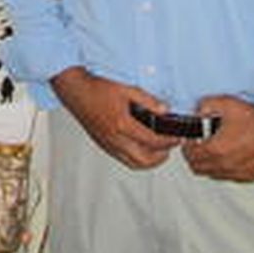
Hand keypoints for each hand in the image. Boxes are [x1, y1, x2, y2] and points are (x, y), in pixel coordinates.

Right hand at [51, 67, 177, 168]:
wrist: (75, 91)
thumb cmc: (97, 88)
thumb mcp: (126, 89)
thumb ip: (148, 101)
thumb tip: (165, 110)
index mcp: (122, 124)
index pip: (153, 141)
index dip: (169, 141)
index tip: (177, 137)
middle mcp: (115, 139)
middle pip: (145, 160)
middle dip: (162, 156)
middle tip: (170, 146)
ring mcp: (108, 144)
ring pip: (133, 163)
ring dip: (150, 161)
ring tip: (159, 150)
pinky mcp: (103, 145)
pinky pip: (123, 159)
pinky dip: (136, 158)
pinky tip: (141, 148)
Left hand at [181, 95, 253, 181]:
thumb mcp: (226, 103)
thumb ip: (204, 106)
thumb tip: (195, 112)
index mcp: (215, 149)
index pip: (189, 154)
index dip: (186, 145)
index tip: (189, 139)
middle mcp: (224, 165)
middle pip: (197, 167)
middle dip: (193, 156)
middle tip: (197, 144)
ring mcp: (236, 174)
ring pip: (211, 174)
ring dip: (207, 163)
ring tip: (213, 148)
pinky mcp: (247, 177)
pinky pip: (227, 176)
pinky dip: (223, 168)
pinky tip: (229, 154)